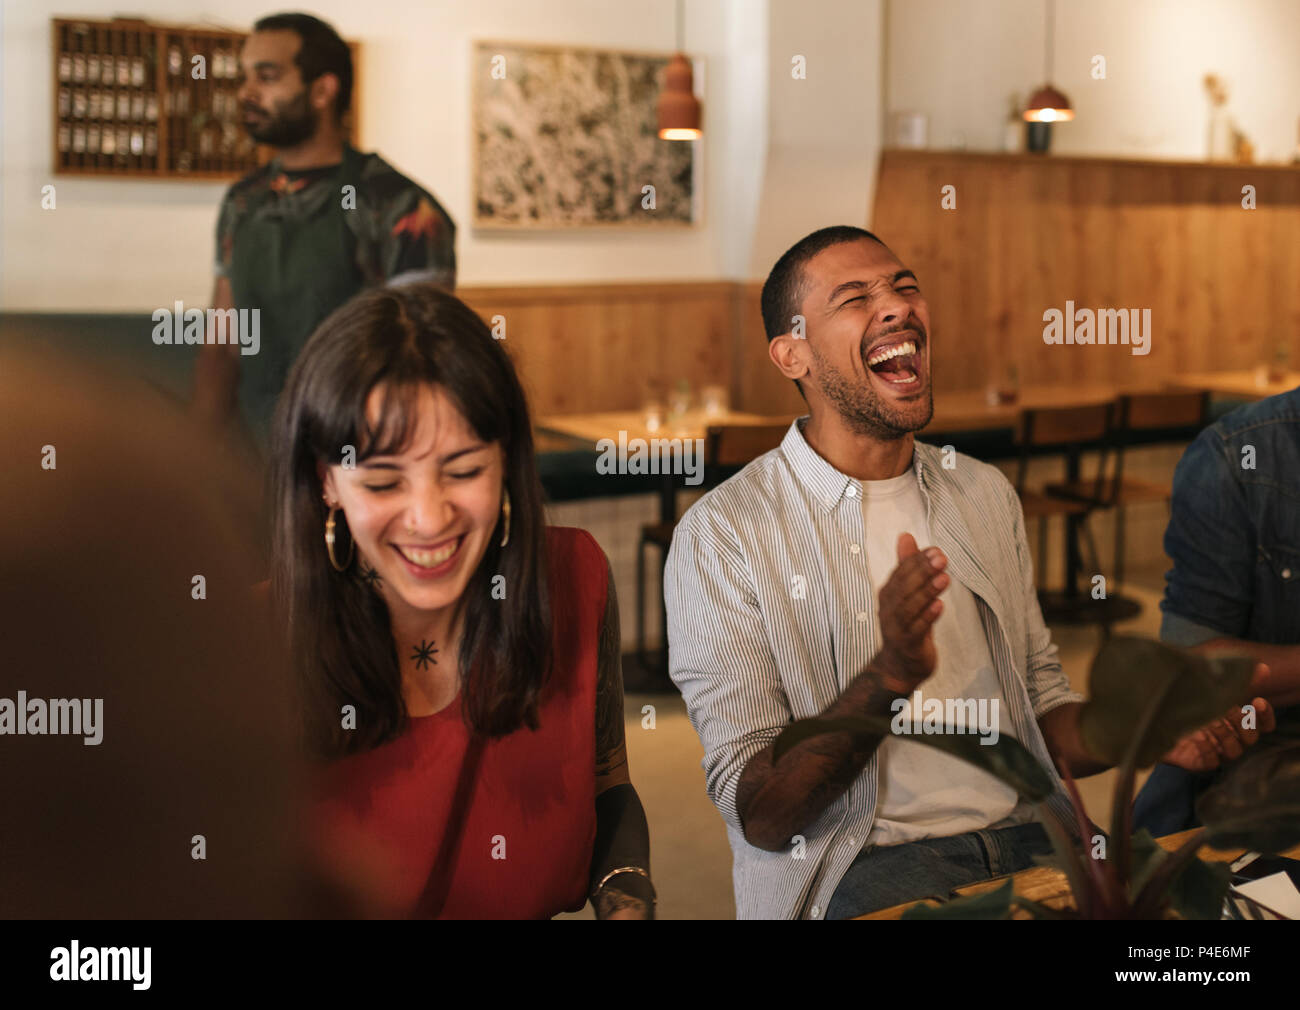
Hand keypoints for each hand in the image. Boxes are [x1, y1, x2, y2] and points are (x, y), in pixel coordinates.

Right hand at [876, 533, 947, 692]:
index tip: (935, 550)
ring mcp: (895, 628)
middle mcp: (888, 609)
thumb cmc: (906, 624)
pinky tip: (939, 606)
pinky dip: (927, 617)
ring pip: (909, 607)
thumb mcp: (907, 593)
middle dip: (922, 572)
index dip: (916, 561)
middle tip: (941, 559)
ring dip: (926, 592)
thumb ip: (907, 565)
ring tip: (944, 578)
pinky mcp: (906, 644)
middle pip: (904, 587)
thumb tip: (905, 536)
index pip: (900, 573)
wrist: (899, 665)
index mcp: (888, 594)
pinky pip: (916, 629)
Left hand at [1161, 680, 1275, 772]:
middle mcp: (1228, 738)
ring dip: (1225, 735)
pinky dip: (1207, 749)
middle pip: (1250, 738)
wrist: (1150, 715)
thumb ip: (1235, 680)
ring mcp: (1214, 751)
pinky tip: (1198, 736)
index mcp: (1234, 722)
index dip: (1265, 716)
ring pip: (1233, 751)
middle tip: (1231, 710)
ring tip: (1212, 722)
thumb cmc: (1184, 701)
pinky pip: (1211, 761)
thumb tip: (1262, 667)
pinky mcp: (1197, 762)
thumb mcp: (1209, 687)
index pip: (1263, 725)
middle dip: (1243, 723)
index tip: (1258, 700)